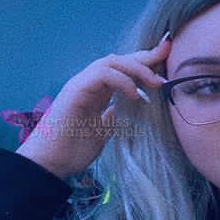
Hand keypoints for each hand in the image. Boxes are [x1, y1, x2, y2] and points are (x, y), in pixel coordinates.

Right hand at [16, 35, 171, 180]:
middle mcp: (89, 83)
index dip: (145, 63)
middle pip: (119, 59)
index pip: (123, 70)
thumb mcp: (103, 131)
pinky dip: (121, 81)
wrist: (50, 163)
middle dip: (145, 57)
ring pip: (111, 62)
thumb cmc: (73, 149)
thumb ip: (113, 117)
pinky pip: (101, 75)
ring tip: (155, 82)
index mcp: (97, 91)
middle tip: (168, 56)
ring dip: (136, 68)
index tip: (168, 58)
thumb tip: (129, 110)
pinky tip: (134, 94)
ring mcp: (81, 85)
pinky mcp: (75, 91)